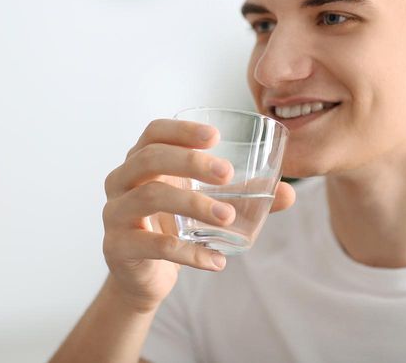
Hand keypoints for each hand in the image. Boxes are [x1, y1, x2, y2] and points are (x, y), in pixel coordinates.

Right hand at [101, 119, 295, 312]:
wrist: (145, 276)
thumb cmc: (175, 227)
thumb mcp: (207, 205)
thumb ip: (243, 197)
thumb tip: (289, 193)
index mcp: (143, 162)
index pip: (154, 133)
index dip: (182, 129)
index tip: (216, 136)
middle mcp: (123, 181)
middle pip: (150, 158)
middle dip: (191, 161)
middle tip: (228, 173)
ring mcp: (116, 213)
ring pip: (151, 197)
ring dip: (194, 205)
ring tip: (227, 219)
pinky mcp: (118, 247)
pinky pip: (153, 245)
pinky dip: (189, 253)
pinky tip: (216, 261)